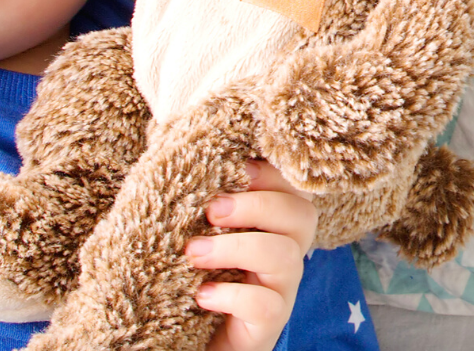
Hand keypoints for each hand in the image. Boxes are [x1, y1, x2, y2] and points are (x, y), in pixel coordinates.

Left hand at [187, 161, 315, 350]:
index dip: (269, 173)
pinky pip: (267, 305)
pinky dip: (232, 296)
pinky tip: (201, 295)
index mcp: (274, 223)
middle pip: (301, 215)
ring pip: (285, 256)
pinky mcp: (269, 324)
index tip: (233, 169)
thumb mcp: (201, 229)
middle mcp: (287, 252)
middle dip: (255, 205)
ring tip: (192, 253)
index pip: (293, 187)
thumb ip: (202, 197)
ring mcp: (281, 288)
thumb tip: (172, 142)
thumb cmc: (197, 270)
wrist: (190, 333)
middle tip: (210, 211)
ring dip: (234, 248)